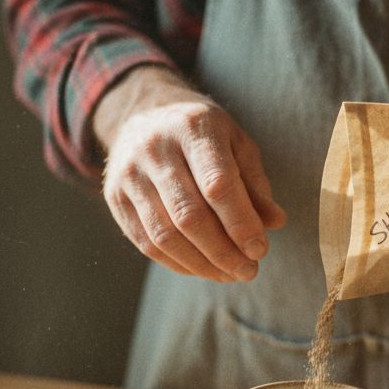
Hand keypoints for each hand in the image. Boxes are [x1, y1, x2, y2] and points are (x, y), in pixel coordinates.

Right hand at [94, 66, 286, 281]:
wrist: (146, 114)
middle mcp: (155, 148)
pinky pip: (146, 243)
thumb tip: (274, 222)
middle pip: (188, 215)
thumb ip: (255, 183)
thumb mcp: (236, 144)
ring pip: (164, 235)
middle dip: (222, 251)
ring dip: (201, 264)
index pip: (216, 184)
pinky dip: (178, 263)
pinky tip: (202, 268)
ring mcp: (130, 173)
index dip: (240, 223)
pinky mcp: (114, 196)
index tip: (260, 250)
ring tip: (228, 274)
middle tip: (248, 271)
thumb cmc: (204, 135)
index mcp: (193, 127)